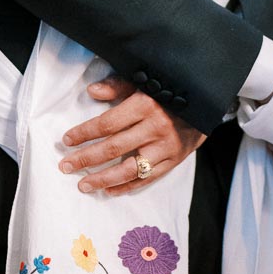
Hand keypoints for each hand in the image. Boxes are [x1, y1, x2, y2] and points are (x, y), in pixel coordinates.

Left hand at [59, 77, 205, 196]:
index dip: (84, 133)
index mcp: (145, 105)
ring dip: (103, 179)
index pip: (107, 123)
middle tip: (66, 167)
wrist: (206, 105)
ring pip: (129, 169)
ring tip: (84, 185)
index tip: (66, 140)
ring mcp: (165, 148)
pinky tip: (110, 190)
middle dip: (86, 159)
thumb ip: (118, 87)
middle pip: (113, 148)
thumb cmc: (169, 92)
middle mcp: (155, 128)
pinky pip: (147, 179)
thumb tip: (92, 91)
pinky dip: (127, 186)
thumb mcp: (145, 83)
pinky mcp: (173, 161)